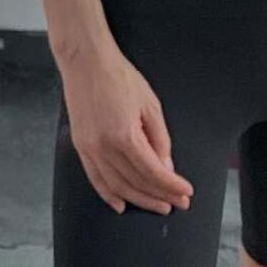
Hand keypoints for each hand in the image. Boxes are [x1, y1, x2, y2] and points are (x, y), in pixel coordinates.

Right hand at [60, 44, 194, 215]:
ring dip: (138, 200)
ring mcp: (90, 149)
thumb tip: (166, 166)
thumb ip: (160, 138)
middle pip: (136, 183)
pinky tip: (121, 203)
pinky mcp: (80, 146)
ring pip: (117, 186)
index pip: (153, 172)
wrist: (87, 61)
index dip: (172, 186)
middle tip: (177, 202)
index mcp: (125, 136)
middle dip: (159, 196)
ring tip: (156, 205)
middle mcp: (105, 148)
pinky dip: (108, 194)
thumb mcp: (150, 104)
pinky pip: (96, 179)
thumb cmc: (118, 76)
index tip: (185, 192)